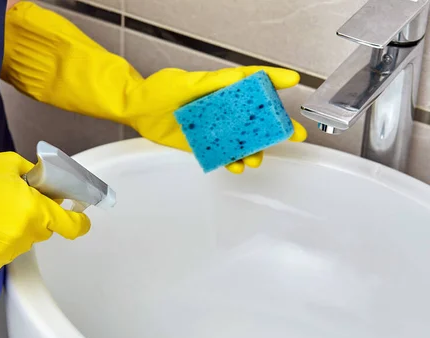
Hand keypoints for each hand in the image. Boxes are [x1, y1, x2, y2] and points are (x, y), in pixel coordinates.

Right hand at [0, 148, 89, 271]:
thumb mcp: (6, 164)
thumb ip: (32, 176)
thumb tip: (42, 184)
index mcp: (35, 210)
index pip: (71, 225)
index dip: (79, 222)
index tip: (80, 218)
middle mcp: (25, 235)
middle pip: (44, 230)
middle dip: (37, 216)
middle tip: (18, 201)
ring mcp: (7, 251)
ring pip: (23, 240)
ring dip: (16, 228)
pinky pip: (3, 249)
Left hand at [126, 66, 306, 172]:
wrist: (136, 110)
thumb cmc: (157, 91)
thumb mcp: (186, 83)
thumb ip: (213, 83)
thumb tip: (241, 78)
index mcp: (220, 87)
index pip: (251, 82)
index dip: (273, 81)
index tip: (293, 82)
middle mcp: (221, 108)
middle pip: (255, 117)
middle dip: (276, 126)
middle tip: (294, 135)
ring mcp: (214, 128)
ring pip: (242, 141)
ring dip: (254, 150)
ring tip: (256, 159)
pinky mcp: (202, 145)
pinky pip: (223, 155)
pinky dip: (232, 162)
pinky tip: (237, 167)